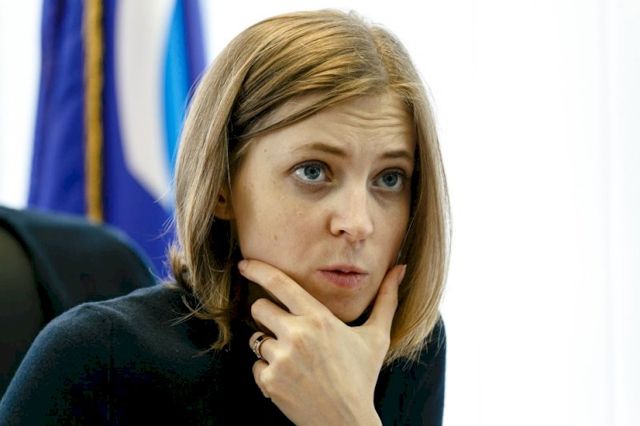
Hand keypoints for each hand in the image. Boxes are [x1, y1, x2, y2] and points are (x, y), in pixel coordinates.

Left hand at [238, 259, 405, 425]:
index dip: (258, 269)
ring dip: (270, 346)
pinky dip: (268, 370)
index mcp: (319, 319)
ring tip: (295, 361)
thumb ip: (386, 299)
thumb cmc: (362, 377)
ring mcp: (281, 359)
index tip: (244, 264)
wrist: (346, 422)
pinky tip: (290, 379)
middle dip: (266, 314)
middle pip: (258, 307)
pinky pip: (255, 364)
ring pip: (256, 338)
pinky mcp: (269, 380)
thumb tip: (400, 268)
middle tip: (285, 329)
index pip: (280, 284)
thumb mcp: (378, 336)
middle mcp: (297, 335)